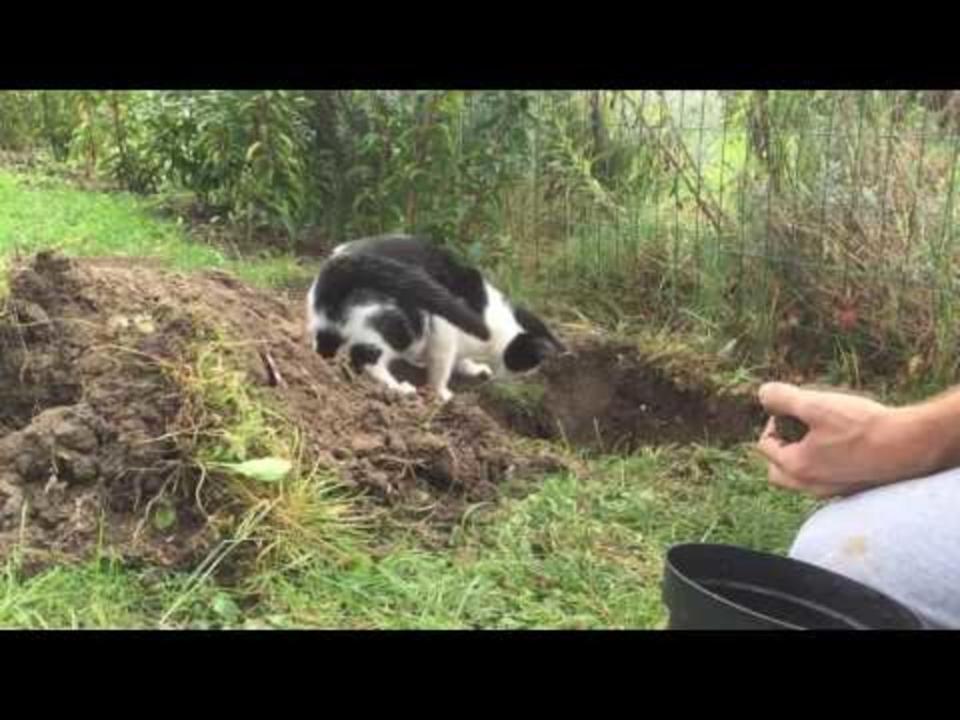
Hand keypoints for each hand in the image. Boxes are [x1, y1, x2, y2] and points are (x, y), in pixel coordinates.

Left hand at [755, 382, 916, 498]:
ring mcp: (832, 492)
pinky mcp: (853, 491)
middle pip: (778, 473)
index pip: (765, 446)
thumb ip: (784, 398)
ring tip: (820, 434)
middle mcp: (811, 487)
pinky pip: (824, 482)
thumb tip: (763, 394)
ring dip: (801, 457)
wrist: (909, 446)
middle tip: (799, 427)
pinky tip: (841, 446)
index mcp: (796, 467)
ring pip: (801, 480)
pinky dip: (823, 465)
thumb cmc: (862, 426)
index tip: (793, 409)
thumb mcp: (816, 404)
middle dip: (780, 448)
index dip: (773, 423)